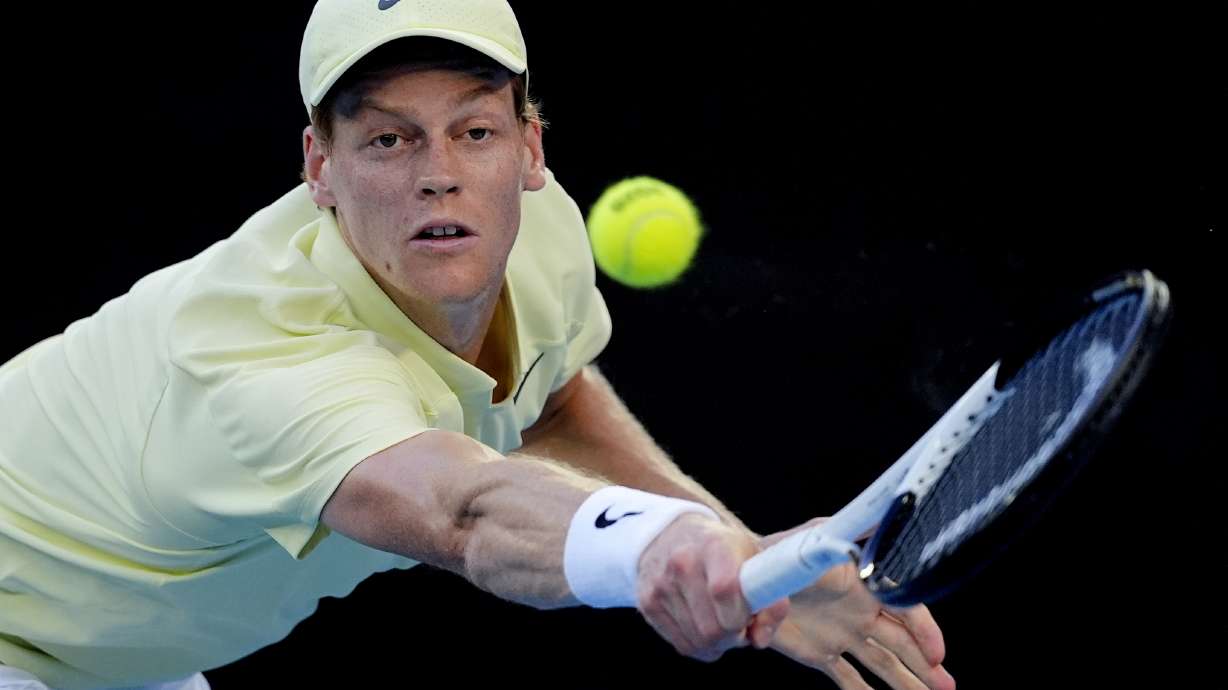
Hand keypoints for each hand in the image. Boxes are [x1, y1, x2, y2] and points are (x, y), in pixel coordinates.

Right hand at [636, 513, 790, 661]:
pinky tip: (705, 627)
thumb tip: (760, 640)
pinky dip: (701, 646)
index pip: (725, 591)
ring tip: (722, 623)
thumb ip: (771, 600)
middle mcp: (682, 563)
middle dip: (734, 636)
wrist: (671, 534)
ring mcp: (660, 585)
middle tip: (740, 625)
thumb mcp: (754, 560)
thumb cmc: (724, 551)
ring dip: (719, 644)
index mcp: (714, 545)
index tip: (750, 615)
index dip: (742, 615)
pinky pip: (683, 645)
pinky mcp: (648, 604)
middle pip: (712, 628)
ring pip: (699, 642)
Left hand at [761, 523, 955, 689]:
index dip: (924, 631)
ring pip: (882, 663)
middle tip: (947, 688)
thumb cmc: (783, 550)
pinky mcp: (820, 651)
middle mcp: (860, 609)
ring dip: (906, 682)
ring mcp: (842, 632)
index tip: (936, 654)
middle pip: (901, 641)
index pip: (905, 608)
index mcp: (865, 583)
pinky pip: (847, 678)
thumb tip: (882, 519)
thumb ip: (849, 535)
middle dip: (926, 664)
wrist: (747, 572)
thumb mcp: (817, 539)